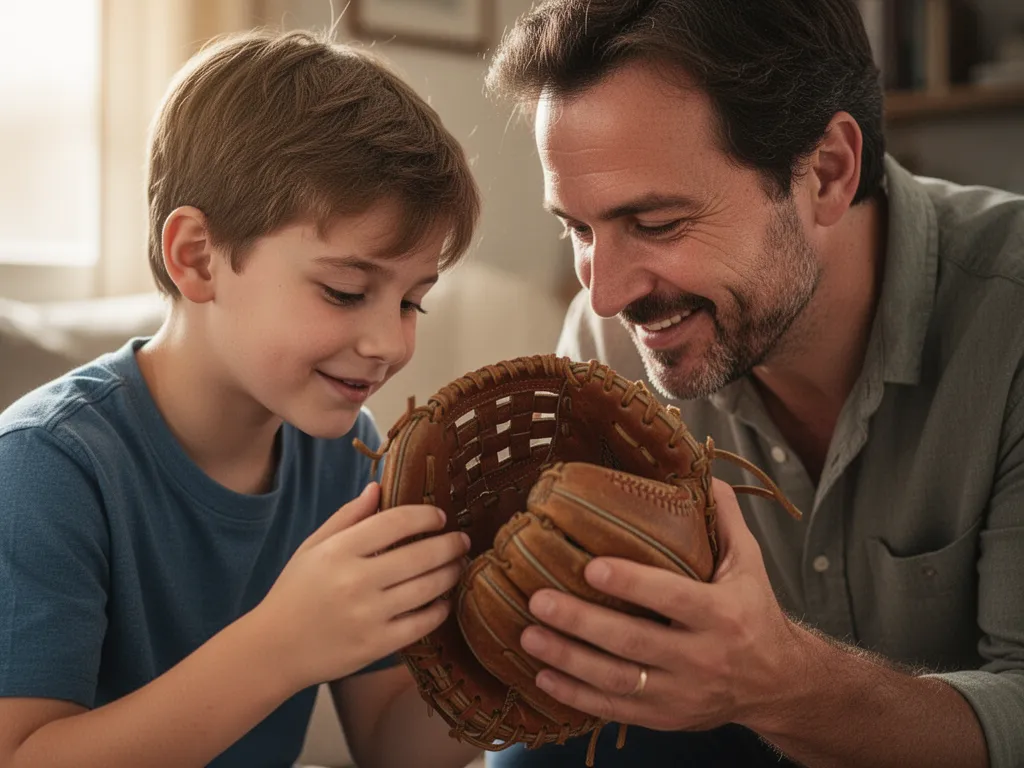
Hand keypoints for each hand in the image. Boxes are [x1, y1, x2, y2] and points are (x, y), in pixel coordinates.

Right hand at [255, 482, 470, 690]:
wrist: (275, 649)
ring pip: (428, 588)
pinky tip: (443, 600)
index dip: (425, 516)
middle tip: (462, 540)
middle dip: (450, 545)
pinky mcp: (377, 645)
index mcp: (339, 551)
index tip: (439, 517)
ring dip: (451, 573)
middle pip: (421, 554)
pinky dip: (440, 609)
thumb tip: (379, 487)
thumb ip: (348, 516)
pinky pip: (422, 623)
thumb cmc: (295, 592)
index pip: (396, 522)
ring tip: (459, 565)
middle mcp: (356, 581)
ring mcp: (368, 615)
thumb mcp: (313, 546)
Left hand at [518, 479, 801, 731]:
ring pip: (616, 681)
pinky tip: (542, 676)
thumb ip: (724, 518)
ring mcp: (681, 694)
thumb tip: (702, 470)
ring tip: (528, 635)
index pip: (672, 597)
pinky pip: (613, 711)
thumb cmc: (755, 613)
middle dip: (581, 623)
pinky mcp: (664, 718)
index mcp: (722, 614)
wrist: (778, 685)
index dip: (631, 583)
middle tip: (538, 600)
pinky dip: (575, 696)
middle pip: (633, 642)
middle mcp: (702, 658)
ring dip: (568, 659)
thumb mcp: (749, 564)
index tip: (590, 567)